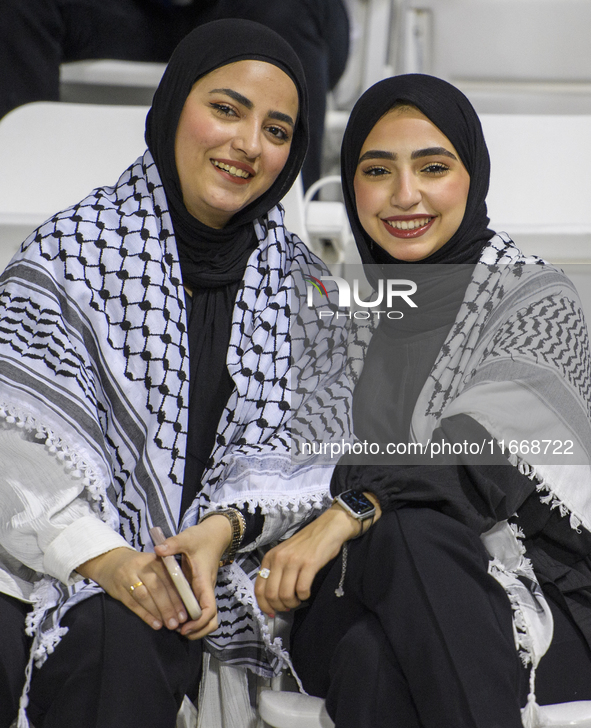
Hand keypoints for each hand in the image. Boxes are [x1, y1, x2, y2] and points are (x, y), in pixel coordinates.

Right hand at [76, 547, 189, 631]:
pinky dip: (145, 615)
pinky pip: (133, 604)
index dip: (177, 596)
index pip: (168, 578)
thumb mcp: (154, 564)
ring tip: (168, 624)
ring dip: (157, 612)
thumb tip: (184, 601)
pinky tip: (155, 624)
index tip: (185, 612)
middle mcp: (141, 567)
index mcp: (154, 560)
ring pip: (144, 596)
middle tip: (177, 622)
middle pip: (157, 587)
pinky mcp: (118, 589)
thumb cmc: (140, 566)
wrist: (110, 561)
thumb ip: (167, 577)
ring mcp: (128, 577)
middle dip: (168, 606)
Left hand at [154, 516, 231, 639]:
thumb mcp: (187, 538)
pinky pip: (199, 610)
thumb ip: (173, 544)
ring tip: (176, 627)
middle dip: (197, 631)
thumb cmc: (201, 538)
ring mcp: (204, 591)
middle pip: (211, 620)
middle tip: (178, 631)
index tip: (183, 627)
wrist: (215, 535)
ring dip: (195, 627)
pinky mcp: (200, 591)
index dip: (198, 622)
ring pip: (207, 618)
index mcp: (204, 581)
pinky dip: (191, 619)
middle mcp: (206, 590)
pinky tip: (176, 616)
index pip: (209, 608)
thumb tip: (157, 550)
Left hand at [254, 493, 380, 615]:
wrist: (327, 529)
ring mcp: (293, 561)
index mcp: (270, 558)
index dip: (264, 605)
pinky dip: (304, 596)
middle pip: (271, 595)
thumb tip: (272, 599)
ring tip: (298, 599)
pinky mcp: (309, 564)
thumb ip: (276, 572)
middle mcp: (278, 559)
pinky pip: (302, 589)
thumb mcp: (284, 555)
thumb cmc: (306, 544)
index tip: (271, 613)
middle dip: (280, 606)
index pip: (259, 588)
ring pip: (285, 594)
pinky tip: (306, 592)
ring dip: (293, 603)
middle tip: (288, 606)